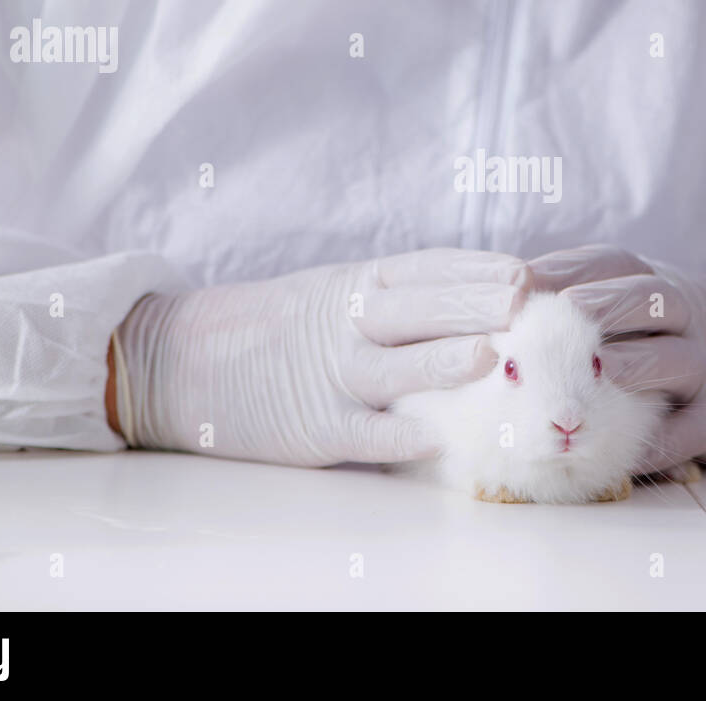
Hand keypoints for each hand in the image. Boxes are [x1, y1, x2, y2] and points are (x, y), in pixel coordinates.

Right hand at [115, 249, 530, 465]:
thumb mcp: (332, 296)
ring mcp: (329, 375)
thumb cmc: (276, 328)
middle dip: (472, 303)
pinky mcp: (314, 427)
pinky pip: (362, 432)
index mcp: (353, 285)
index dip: (473, 269)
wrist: (179, 361)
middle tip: (526, 302)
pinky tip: (436, 435)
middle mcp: (344, 324)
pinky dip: (397, 434)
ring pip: (393, 367)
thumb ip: (393, 300)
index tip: (522, 270)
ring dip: (442, 361)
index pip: (423, 270)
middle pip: (415, 310)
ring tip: (491, 355)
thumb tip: (478, 303)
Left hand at [528, 245, 705, 472]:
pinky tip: (616, 449)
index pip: (612, 262)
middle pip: (652, 297)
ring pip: (678, 359)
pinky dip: (657, 442)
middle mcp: (687, 318)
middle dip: (606, 301)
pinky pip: (690, 430)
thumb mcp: (642, 300)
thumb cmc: (673, 332)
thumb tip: (499, 304)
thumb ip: (585, 298)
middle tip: (562, 309)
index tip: (519, 280)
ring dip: (637, 363)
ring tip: (599, 369)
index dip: (566, 268)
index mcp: (655, 283)